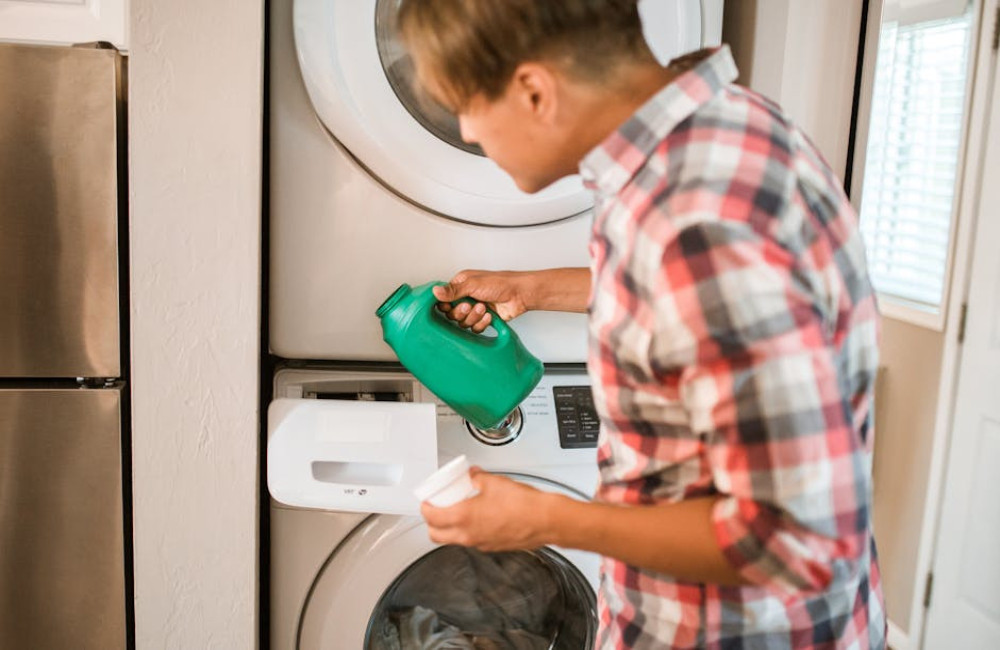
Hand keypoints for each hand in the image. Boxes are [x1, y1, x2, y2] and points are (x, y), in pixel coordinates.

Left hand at [420, 468, 558, 551]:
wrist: (546, 520)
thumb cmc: (524, 505)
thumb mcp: (495, 482)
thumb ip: (478, 478)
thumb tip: (472, 475)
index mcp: (464, 518)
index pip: (431, 517)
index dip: (425, 508)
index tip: (427, 501)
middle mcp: (469, 535)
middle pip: (436, 536)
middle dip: (432, 523)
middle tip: (436, 509)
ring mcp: (480, 544)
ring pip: (454, 540)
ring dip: (450, 528)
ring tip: (458, 510)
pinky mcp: (493, 547)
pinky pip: (472, 541)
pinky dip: (469, 531)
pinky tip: (479, 517)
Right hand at [432, 270, 533, 332]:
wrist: (520, 295)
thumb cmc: (500, 283)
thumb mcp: (473, 284)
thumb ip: (453, 291)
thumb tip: (435, 291)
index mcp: (461, 285)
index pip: (443, 299)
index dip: (444, 305)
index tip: (448, 306)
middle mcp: (466, 297)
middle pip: (451, 314)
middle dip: (461, 312)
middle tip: (470, 305)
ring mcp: (474, 309)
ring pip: (463, 322)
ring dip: (473, 317)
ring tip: (484, 308)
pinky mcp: (483, 320)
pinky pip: (475, 328)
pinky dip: (482, 323)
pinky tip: (490, 315)